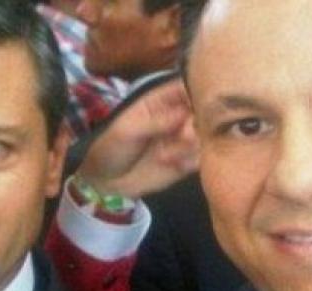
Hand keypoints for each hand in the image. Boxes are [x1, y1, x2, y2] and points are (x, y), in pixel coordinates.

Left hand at [77, 79, 197, 198]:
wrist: (107, 181)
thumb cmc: (111, 147)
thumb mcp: (128, 130)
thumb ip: (156, 121)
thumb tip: (183, 114)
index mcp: (161, 102)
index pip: (186, 89)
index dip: (197, 91)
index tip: (198, 103)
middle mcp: (177, 119)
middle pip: (202, 113)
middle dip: (196, 123)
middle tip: (184, 135)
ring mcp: (183, 141)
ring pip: (204, 137)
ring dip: (192, 146)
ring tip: (166, 157)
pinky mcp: (187, 162)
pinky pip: (200, 159)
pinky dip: (191, 162)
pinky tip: (175, 166)